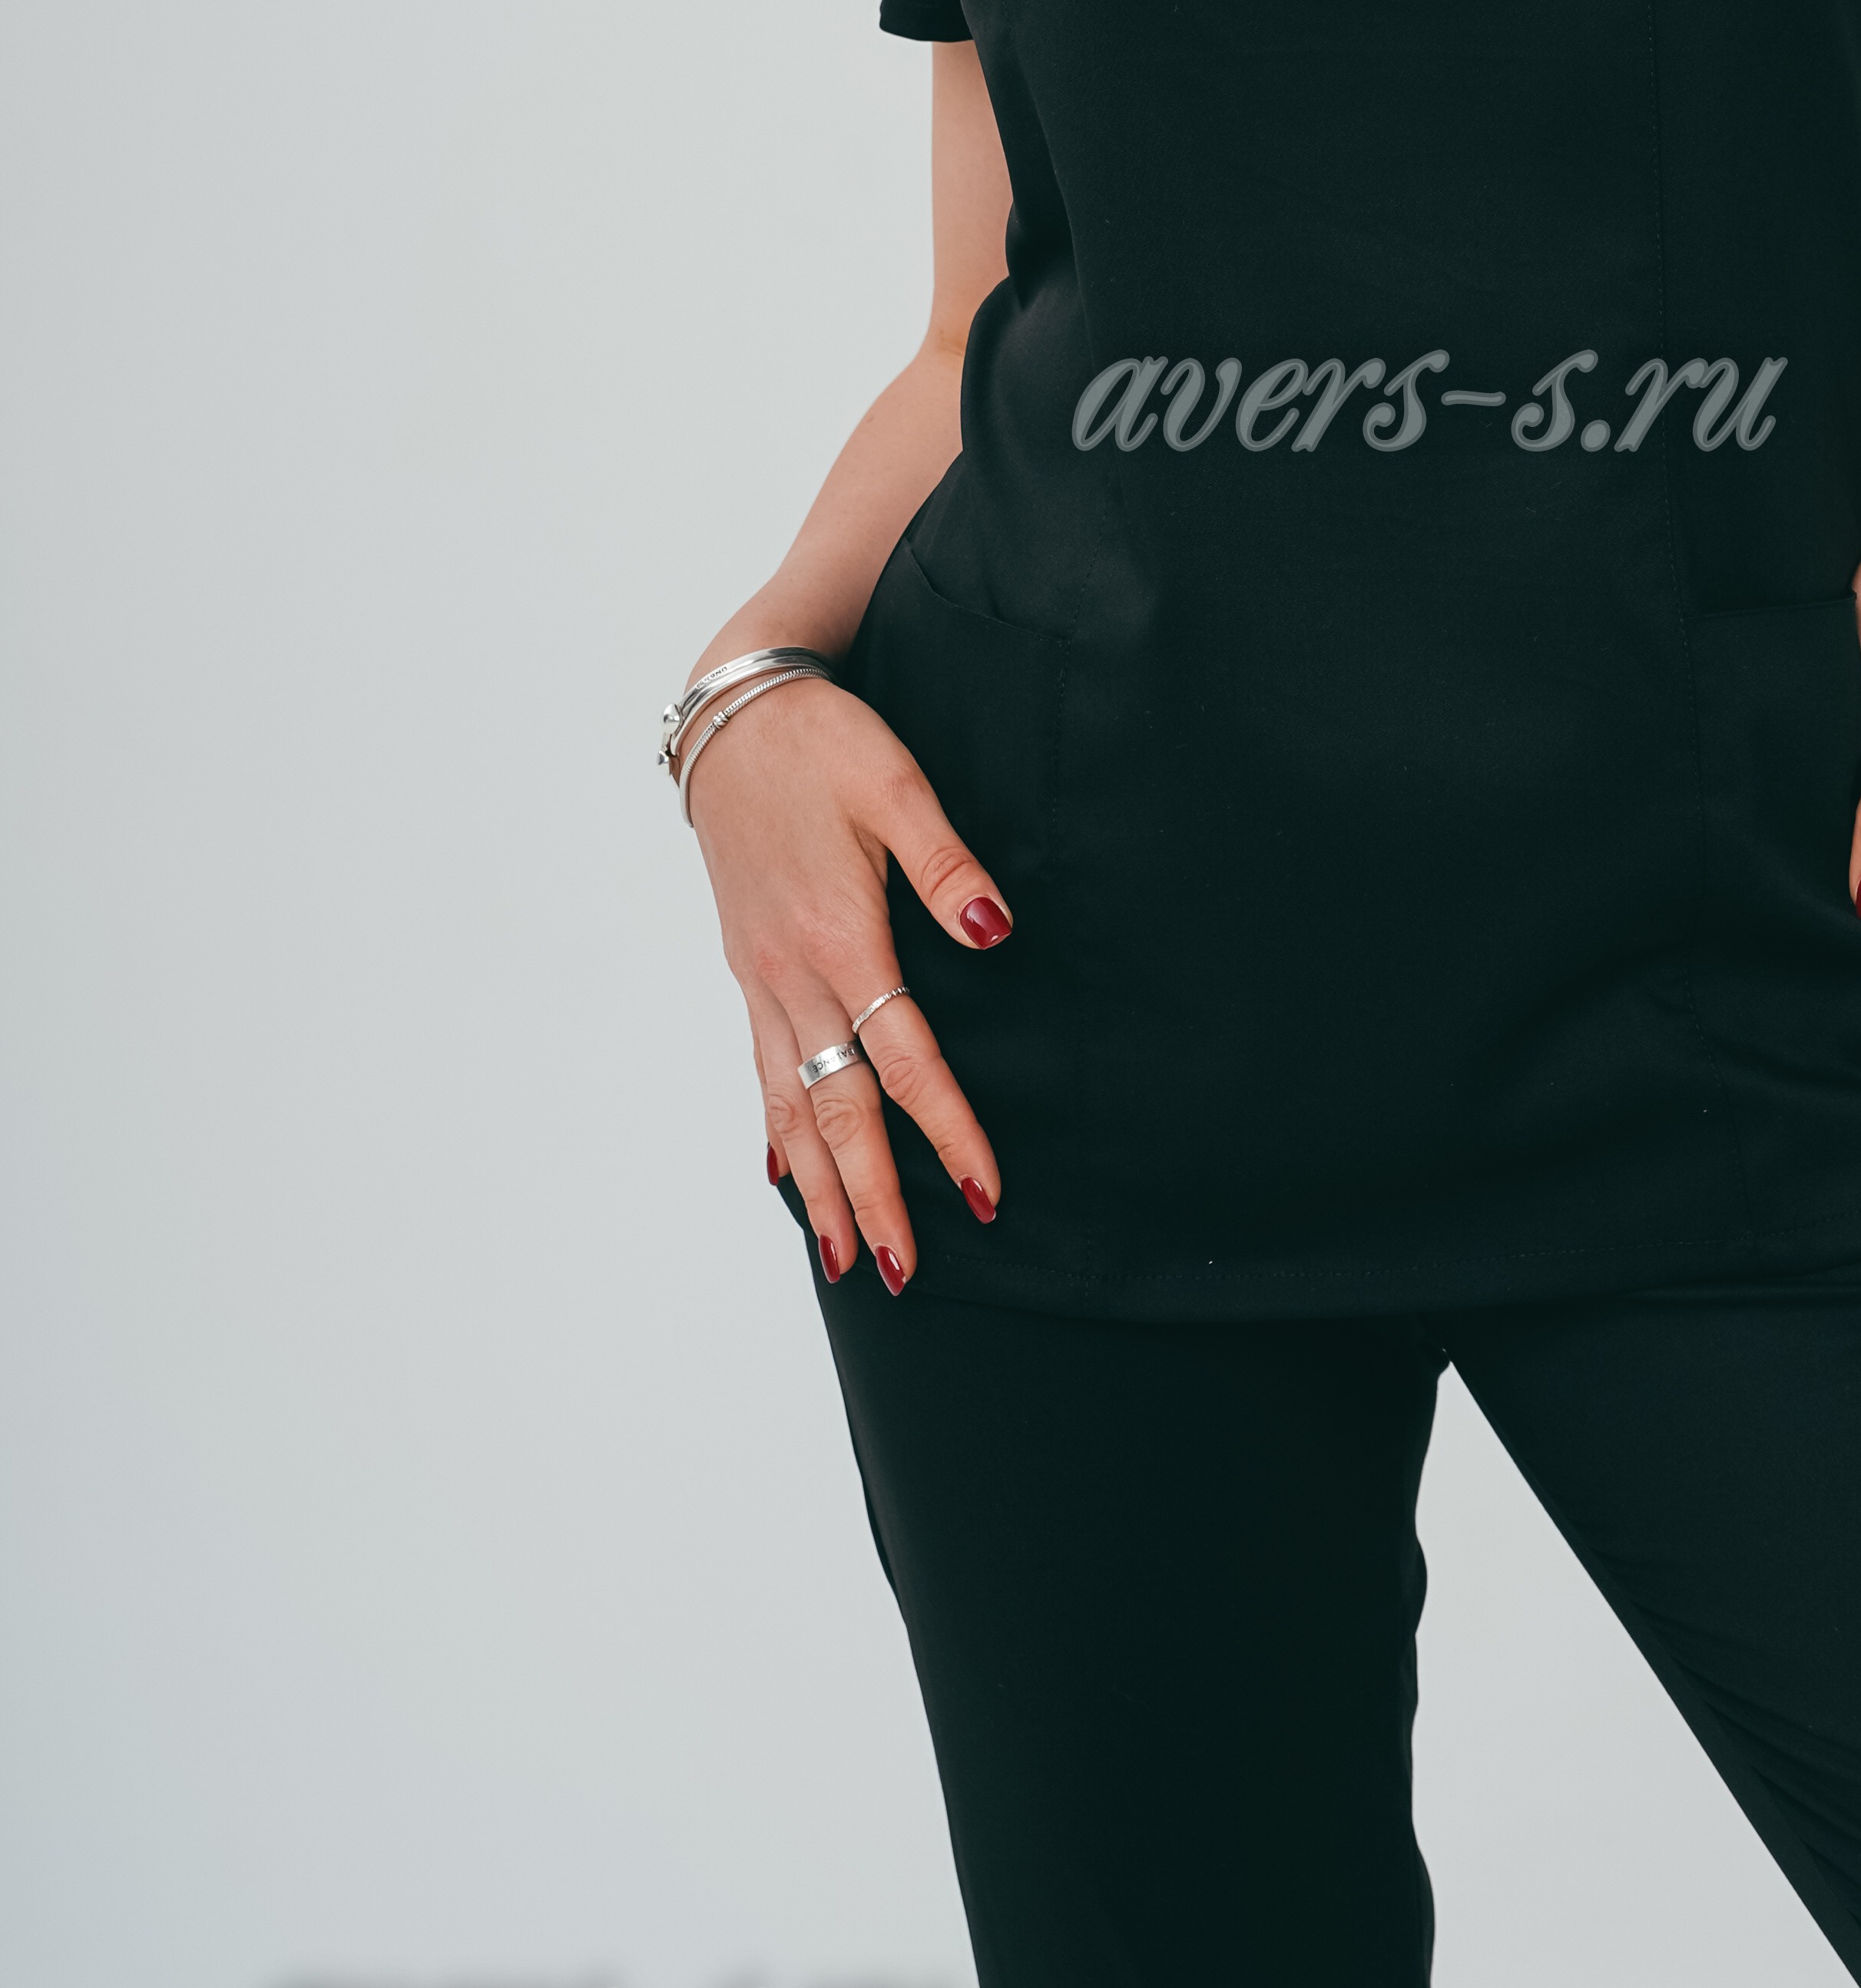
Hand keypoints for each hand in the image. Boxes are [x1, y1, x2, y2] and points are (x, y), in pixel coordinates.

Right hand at [687, 667, 1012, 1290]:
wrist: (733, 715)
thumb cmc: (824, 742)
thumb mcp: (897, 784)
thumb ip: (949, 864)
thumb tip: (999, 932)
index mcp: (840, 936)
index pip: (903, 1059)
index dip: (945, 1130)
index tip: (982, 1194)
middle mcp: (793, 974)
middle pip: (839, 1106)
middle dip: (872, 1194)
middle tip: (901, 1272)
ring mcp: (762, 976)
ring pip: (793, 1102)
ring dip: (820, 1185)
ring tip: (841, 1256)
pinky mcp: (748, 966)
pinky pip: (761, 1066)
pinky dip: (776, 1128)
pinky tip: (785, 1173)